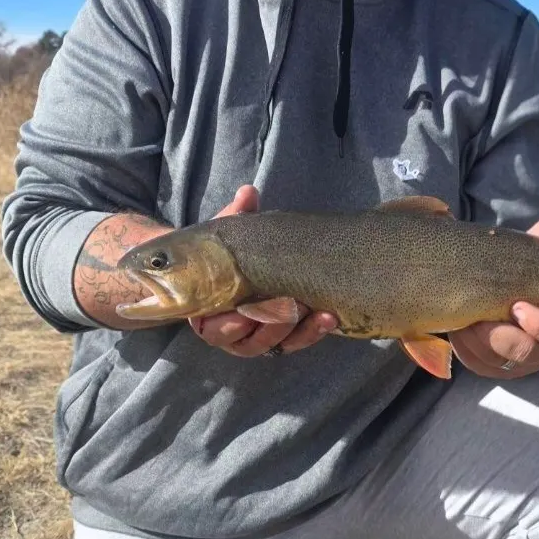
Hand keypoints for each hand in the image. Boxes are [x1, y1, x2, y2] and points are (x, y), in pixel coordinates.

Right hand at [188, 185, 337, 357]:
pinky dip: (312, 333)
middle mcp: (230, 331)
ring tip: (322, 315)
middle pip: (249, 343)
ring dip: (300, 333)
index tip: (248, 310)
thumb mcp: (227, 232)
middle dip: (274, 328)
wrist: (234, 264)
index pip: (216, 330)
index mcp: (208, 310)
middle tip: (295, 309)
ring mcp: (257, 335)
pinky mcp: (281, 336)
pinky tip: (330, 317)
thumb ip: (235, 215)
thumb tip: (248, 193)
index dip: (233, 325)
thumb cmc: (225, 251)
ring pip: (276, 346)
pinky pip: (295, 342)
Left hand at [448, 217, 538, 378]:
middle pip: (527, 355)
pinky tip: (455, 323)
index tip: (517, 306)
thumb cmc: (524, 271)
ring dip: (476, 338)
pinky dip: (462, 343)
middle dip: (502, 336)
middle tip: (481, 316)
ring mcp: (513, 362)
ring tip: (463, 315)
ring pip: (496, 360)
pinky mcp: (486, 364)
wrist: (494, 283)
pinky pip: (474, 361)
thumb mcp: (535, 253)